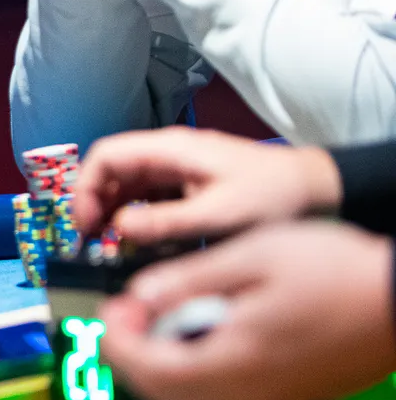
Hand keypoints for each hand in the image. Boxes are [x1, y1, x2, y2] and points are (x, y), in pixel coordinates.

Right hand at [74, 127, 341, 241]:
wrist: (314, 188)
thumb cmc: (271, 197)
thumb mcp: (220, 215)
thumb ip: (167, 221)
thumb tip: (118, 228)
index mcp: (171, 150)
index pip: (106, 155)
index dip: (86, 188)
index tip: (85, 225)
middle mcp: (167, 154)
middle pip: (111, 171)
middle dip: (95, 205)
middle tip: (93, 243)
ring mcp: (176, 168)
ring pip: (127, 185)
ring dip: (114, 214)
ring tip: (111, 249)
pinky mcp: (185, 183)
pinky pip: (147, 197)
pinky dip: (136, 218)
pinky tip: (141, 244)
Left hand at [100, 222, 395, 399]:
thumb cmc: (336, 270)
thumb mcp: (251, 256)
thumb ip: (189, 279)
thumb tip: (140, 294)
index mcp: (235, 358)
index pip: (151, 371)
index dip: (118, 341)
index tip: (111, 307)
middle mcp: (249, 387)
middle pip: (166, 392)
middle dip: (132, 353)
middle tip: (125, 311)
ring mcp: (271, 393)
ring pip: (194, 393)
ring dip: (163, 358)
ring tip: (159, 311)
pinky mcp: (288, 388)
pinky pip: (224, 387)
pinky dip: (196, 361)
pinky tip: (201, 323)